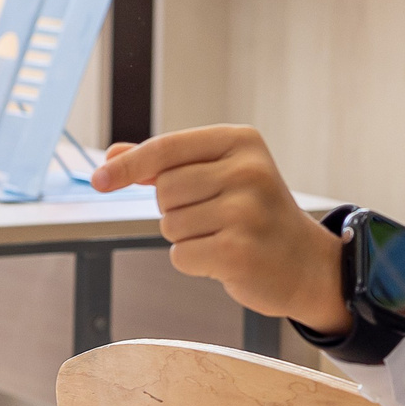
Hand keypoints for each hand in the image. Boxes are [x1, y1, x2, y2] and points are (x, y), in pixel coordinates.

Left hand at [94, 126, 350, 330]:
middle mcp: (248, 170)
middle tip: (214, 216)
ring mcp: (247, 211)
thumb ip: (166, 164)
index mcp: (242, 142)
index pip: (167, 148)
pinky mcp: (240, 252)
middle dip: (175, 209)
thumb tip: (110, 157)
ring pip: (170, 225)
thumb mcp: (220, 176)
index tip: (98, 180)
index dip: (129, 166)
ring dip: (187, 237)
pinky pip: (181, 255)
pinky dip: (194, 262)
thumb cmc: (255, 214)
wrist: (306, 263)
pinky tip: (226, 258)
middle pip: (164, 190)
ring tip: (224, 236)